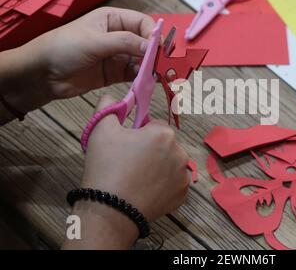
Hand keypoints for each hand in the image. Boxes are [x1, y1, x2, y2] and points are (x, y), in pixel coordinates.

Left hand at [0, 7, 153, 115]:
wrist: (42, 74)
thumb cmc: (64, 48)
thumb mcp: (95, 41)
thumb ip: (125, 42)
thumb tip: (152, 46)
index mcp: (113, 20)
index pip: (142, 23)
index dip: (153, 35)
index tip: (160, 49)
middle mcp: (118, 36)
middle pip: (145, 42)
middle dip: (156, 53)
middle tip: (164, 65)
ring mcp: (117, 56)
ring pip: (142, 60)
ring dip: (151, 67)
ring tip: (159, 76)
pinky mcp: (115, 73)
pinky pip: (134, 74)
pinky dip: (143, 78)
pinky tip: (148, 83)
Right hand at [63, 95, 190, 249]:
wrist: (109, 210)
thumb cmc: (106, 167)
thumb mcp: (100, 130)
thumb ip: (108, 106)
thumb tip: (114, 97)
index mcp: (164, 133)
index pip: (154, 126)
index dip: (139, 134)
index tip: (127, 147)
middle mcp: (180, 152)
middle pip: (165, 144)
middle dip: (151, 150)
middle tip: (130, 164)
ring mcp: (183, 175)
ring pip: (171, 163)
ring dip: (160, 166)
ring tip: (138, 179)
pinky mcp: (183, 195)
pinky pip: (175, 183)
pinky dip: (164, 184)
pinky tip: (147, 190)